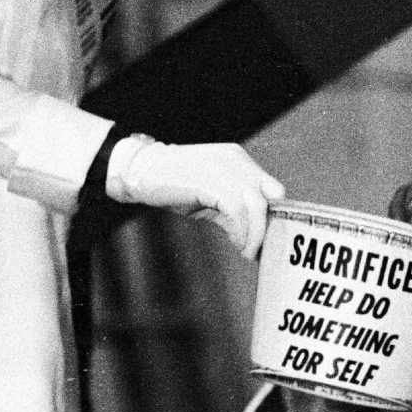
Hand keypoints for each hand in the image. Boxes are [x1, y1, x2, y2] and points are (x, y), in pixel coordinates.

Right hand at [106, 139, 283, 259]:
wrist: (138, 170)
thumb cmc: (172, 184)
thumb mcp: (209, 197)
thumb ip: (231, 211)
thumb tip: (250, 237)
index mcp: (239, 160)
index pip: (273, 188)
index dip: (274, 216)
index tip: (267, 240)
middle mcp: (237, 161)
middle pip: (272, 196)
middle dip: (269, 227)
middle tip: (259, 249)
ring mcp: (225, 168)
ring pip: (256, 205)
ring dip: (254, 234)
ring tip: (246, 250)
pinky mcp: (210, 181)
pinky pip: (236, 210)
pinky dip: (240, 231)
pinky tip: (235, 242)